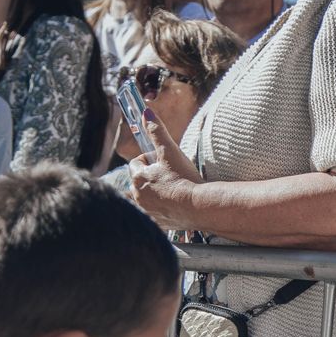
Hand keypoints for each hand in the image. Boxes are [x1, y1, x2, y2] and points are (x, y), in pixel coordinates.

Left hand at [130, 110, 202, 230]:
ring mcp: (147, 212)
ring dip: (153, 195)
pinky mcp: (158, 224)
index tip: (162, 163)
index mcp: (139, 178)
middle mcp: (138, 196)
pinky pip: (153, 217)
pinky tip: (173, 209)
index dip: (148, 160)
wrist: (200, 207)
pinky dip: (160, 212)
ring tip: (171, 193)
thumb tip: (145, 112)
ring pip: (144, 200)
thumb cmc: (184, 178)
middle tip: (169, 177)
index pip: (136, 164)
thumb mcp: (170, 151)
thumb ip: (156, 131)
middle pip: (138, 182)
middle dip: (149, 178)